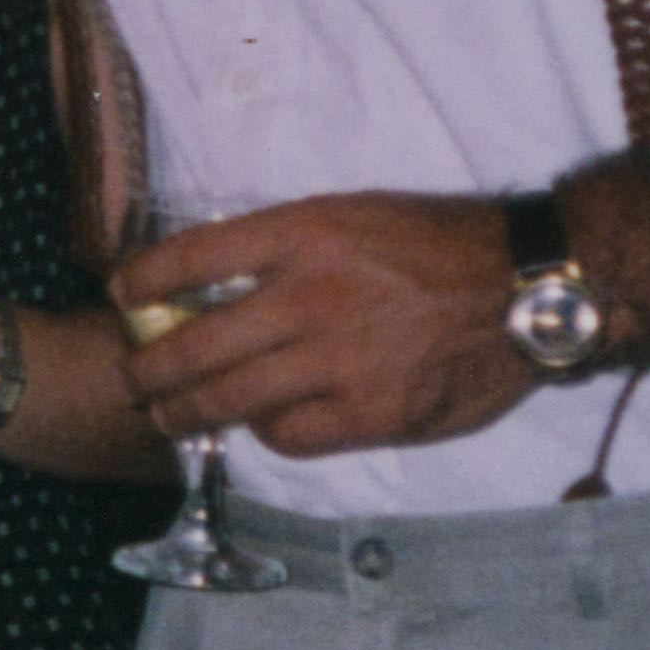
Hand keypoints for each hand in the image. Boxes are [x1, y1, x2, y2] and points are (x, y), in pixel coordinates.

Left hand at [117, 191, 535, 457]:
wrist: (528, 283)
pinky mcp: (372, 411)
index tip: (120, 293)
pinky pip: (290, 434)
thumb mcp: (351, 215)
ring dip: (186, 412)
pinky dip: (266, 432)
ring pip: (231, 399)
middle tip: (130, 380)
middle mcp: (309, 296)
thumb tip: (214, 282)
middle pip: (195, 344)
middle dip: (148, 370)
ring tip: (169, 416)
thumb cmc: (438, 243)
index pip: (191, 257)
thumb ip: (284, 248)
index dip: (142, 280)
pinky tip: (262, 425)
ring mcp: (338, 359)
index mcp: (301, 234)